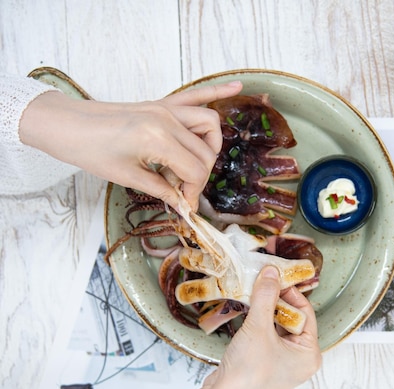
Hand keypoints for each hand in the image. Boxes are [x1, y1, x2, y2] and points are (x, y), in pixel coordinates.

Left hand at [19, 81, 242, 210]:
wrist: (67, 125)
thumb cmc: (90, 151)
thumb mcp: (128, 177)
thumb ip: (162, 189)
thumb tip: (185, 206)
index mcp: (158, 139)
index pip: (195, 169)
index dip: (194, 192)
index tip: (186, 206)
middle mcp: (168, 119)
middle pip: (205, 151)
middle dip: (199, 176)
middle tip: (182, 192)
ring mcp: (167, 108)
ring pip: (209, 124)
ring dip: (210, 146)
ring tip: (196, 163)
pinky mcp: (162, 103)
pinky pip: (196, 95)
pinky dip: (216, 91)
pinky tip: (236, 87)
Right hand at [173, 266, 321, 388]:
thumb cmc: (247, 374)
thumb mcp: (258, 328)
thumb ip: (266, 297)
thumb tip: (272, 273)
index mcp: (309, 354)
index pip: (305, 313)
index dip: (290, 293)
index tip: (275, 279)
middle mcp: (299, 359)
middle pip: (292, 319)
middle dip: (276, 301)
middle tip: (263, 284)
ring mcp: (283, 362)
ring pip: (277, 326)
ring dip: (265, 311)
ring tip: (253, 295)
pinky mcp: (266, 363)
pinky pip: (267, 336)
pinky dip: (258, 323)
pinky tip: (248, 312)